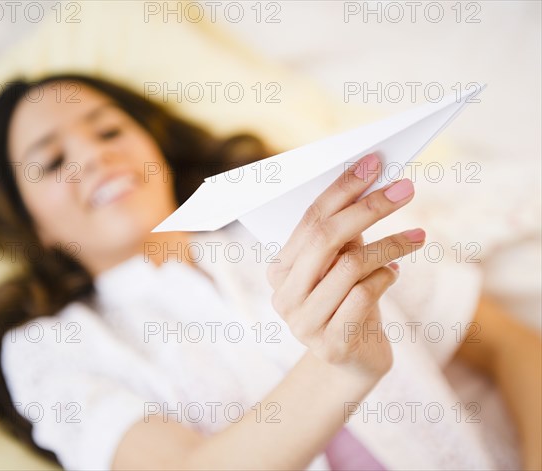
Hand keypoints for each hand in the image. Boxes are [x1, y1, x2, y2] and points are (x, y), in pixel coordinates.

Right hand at [267, 153, 425, 379]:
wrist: (354, 360)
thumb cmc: (349, 302)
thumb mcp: (341, 264)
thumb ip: (345, 233)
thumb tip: (370, 182)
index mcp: (279, 270)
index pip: (310, 219)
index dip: (342, 189)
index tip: (375, 163)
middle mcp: (284, 295)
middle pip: (325, 238)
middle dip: (369, 207)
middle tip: (406, 189)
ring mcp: (303, 323)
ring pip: (350, 266)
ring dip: (390, 245)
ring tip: (417, 237)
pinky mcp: (330, 344)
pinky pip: (365, 296)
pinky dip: (386, 278)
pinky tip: (394, 275)